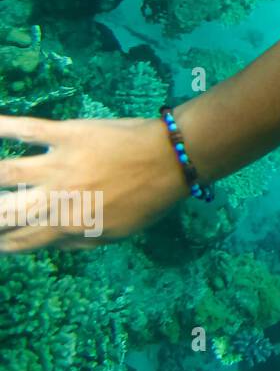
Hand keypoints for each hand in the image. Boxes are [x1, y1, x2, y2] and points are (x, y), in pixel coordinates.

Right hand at [0, 114, 189, 253]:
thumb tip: (49, 244)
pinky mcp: (67, 135)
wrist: (171, 159)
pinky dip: (2, 127)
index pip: (19, 241)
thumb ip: (77, 241)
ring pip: (3, 172)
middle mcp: (55, 197)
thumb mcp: (115, 234)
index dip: (0, 244)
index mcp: (67, 225)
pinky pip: (27, 129)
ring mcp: (58, 164)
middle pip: (2, 211)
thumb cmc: (147, 199)